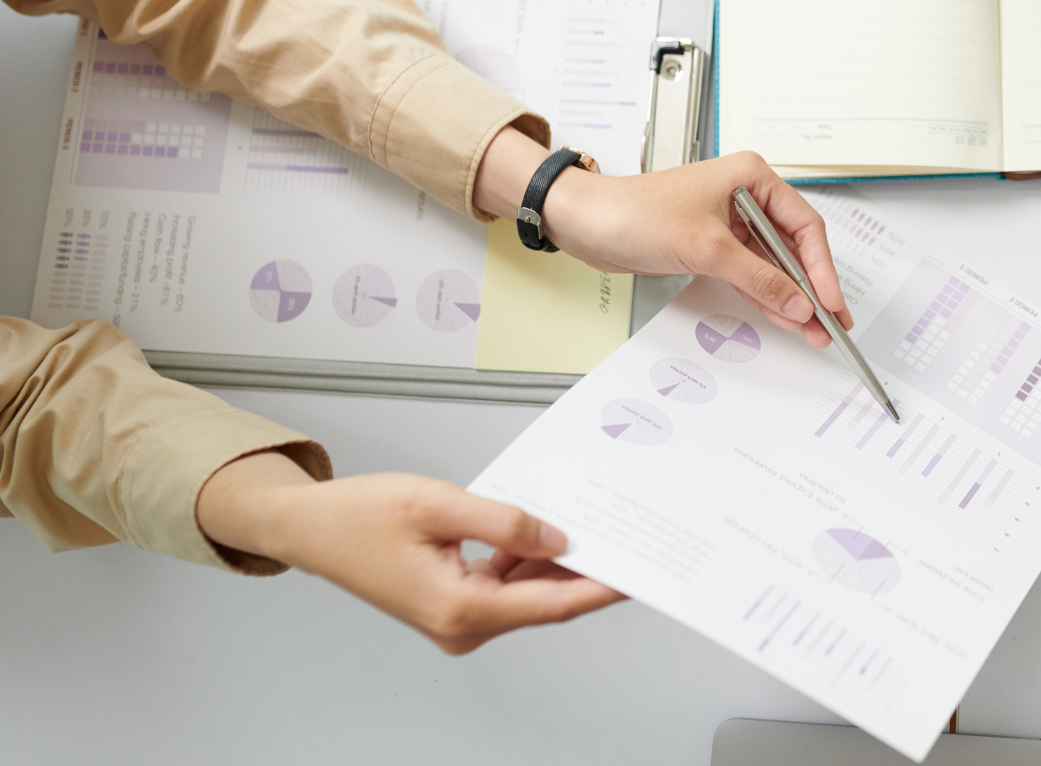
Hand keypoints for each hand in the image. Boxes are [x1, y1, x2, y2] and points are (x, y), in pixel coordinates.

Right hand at [196, 452, 624, 653]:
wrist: (311, 528)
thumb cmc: (359, 517)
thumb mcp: (439, 505)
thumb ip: (505, 523)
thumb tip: (557, 540)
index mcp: (459, 608)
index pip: (552, 604)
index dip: (600, 588)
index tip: (639, 574)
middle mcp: (461, 625)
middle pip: (545, 601)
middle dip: (587, 570)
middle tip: (628, 536)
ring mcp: (457, 619)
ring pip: (527, 592)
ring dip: (557, 562)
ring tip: (596, 525)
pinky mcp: (454, 604)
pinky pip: (506, 584)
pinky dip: (529, 560)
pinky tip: (548, 530)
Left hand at [473, 136, 849, 347]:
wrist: (587, 223)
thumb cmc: (635, 213)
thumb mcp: (707, 248)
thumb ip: (758, 277)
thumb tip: (797, 300)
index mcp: (752, 176)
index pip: (805, 225)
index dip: (822, 267)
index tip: (831, 300)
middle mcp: (746, 194)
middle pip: (794, 245)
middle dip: (812, 286)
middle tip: (833, 320)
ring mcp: (731, 220)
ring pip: (774, 262)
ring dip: (791, 295)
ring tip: (812, 328)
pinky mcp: (714, 242)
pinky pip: (752, 270)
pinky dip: (766, 293)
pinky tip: (783, 314)